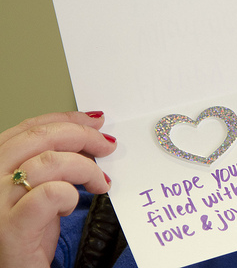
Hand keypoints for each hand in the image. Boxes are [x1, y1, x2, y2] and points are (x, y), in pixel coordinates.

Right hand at [0, 111, 116, 266]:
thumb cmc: (28, 234)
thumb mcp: (38, 188)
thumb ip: (53, 162)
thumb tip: (90, 137)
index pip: (29, 128)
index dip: (66, 119)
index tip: (94, 121)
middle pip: (39, 137)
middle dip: (82, 136)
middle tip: (107, 147)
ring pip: (48, 162)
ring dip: (85, 168)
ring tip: (99, 183)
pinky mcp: (11, 228)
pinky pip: (49, 194)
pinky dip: (70, 195)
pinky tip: (72, 205)